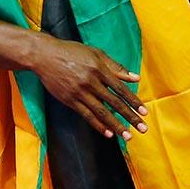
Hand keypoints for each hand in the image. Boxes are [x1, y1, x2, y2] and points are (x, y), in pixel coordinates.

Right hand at [28, 33, 147, 140]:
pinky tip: (109, 134)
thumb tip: (135, 78)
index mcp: (99, 69)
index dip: (133, 101)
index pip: (121, 88)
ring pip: (101, 112)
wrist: (45, 56)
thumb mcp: (96, 54)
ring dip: (116, 125)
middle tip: (143, 128)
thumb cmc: (72, 52)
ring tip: (127, 136)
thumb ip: (116, 67)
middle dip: (130, 117)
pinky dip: (98, 125)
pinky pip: (86, 115)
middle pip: (114, 103)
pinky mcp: (69, 100)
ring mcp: (79, 92)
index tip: (144, 112)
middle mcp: (91, 82)